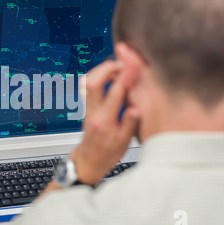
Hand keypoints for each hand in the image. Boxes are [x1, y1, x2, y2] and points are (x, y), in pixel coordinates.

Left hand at [72, 61, 139, 185]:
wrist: (88, 162)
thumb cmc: (106, 155)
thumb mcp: (123, 143)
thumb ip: (129, 123)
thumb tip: (136, 108)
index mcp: (104, 120)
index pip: (115, 92)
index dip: (125, 76)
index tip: (133, 65)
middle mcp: (93, 112)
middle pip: (93, 82)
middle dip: (107, 68)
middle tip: (122, 63)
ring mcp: (88, 109)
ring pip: (88, 82)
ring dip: (102, 71)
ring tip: (118, 68)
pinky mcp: (87, 108)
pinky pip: (90, 87)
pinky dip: (100, 77)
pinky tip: (111, 78)